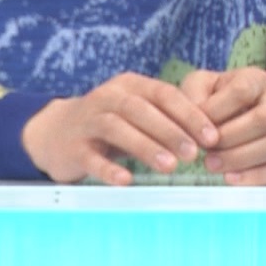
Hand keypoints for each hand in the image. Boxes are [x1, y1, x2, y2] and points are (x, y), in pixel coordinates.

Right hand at [22, 72, 218, 185]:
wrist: (52, 133)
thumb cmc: (108, 124)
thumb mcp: (136, 112)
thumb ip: (166, 119)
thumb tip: (211, 139)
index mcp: (128, 85)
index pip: (163, 94)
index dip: (189, 114)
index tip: (212, 137)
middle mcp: (105, 98)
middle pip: (140, 109)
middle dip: (170, 131)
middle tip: (194, 153)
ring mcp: (86, 122)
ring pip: (116, 128)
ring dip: (145, 146)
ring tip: (169, 166)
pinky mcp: (71, 147)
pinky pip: (90, 157)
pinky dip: (108, 168)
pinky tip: (126, 180)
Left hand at [180, 68, 265, 184]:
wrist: (235, 113)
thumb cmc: (213, 98)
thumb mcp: (199, 87)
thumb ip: (191, 97)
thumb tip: (193, 123)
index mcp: (255, 80)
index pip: (241, 92)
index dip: (217, 111)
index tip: (196, 126)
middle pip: (263, 120)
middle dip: (229, 138)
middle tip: (204, 150)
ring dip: (240, 158)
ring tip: (212, 165)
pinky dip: (256, 176)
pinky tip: (231, 178)